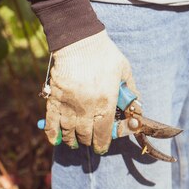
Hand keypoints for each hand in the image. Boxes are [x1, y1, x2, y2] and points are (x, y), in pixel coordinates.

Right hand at [43, 30, 137, 153]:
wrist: (79, 41)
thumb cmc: (105, 55)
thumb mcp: (124, 71)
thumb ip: (130, 90)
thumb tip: (137, 105)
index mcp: (106, 102)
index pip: (103, 133)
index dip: (102, 144)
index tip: (102, 147)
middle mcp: (86, 107)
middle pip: (86, 134)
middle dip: (89, 141)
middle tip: (91, 141)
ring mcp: (69, 104)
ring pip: (68, 131)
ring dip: (72, 140)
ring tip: (75, 142)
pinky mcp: (54, 98)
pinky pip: (51, 121)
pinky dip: (52, 133)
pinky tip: (56, 139)